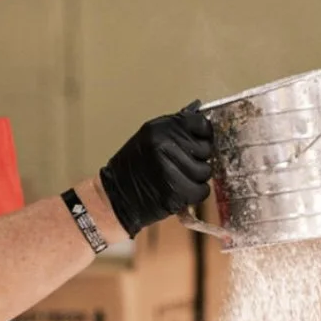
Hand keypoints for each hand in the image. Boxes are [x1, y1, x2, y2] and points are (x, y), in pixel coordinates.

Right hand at [98, 101, 212, 238]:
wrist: (115, 196)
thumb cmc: (134, 167)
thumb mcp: (149, 138)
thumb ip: (175, 131)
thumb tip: (203, 128)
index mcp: (159, 128)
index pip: (201, 124)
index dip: (203, 136)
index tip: (196, 144)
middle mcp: (164, 145)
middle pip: (205, 149)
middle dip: (198, 159)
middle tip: (182, 165)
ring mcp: (169, 168)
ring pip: (205, 171)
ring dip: (196, 178)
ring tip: (178, 178)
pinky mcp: (174, 191)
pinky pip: (202, 190)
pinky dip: (195, 193)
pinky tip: (181, 191)